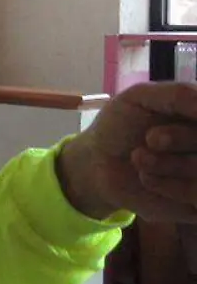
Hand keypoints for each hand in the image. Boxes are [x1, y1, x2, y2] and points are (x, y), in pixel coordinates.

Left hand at [58, 82, 196, 221]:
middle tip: (151, 138)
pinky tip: (146, 178)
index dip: (192, 125)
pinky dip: (171, 187)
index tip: (158, 131)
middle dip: (181, 138)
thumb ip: (180, 95)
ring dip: (172, 164)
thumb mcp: (141, 97)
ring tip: (139, 158)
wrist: (97, 162)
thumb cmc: (121, 124)